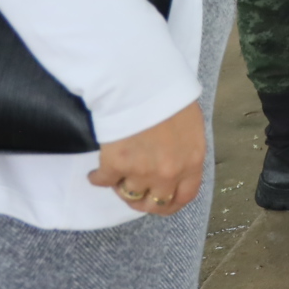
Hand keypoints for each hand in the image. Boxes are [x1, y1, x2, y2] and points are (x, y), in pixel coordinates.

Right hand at [88, 101, 204, 215]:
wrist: (143, 84)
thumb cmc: (170, 98)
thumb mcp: (191, 127)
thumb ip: (186, 153)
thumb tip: (176, 169)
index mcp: (192, 162)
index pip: (184, 198)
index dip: (170, 204)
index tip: (160, 202)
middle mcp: (168, 173)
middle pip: (154, 204)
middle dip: (143, 201)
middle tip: (134, 193)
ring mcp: (141, 172)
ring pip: (128, 194)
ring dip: (121, 187)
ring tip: (117, 176)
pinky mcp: (115, 165)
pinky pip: (103, 182)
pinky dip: (97, 178)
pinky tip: (96, 173)